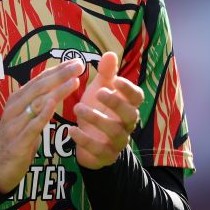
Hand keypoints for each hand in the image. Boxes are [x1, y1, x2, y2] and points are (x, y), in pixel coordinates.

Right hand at [0, 58, 82, 192]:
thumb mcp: (24, 118)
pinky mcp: (19, 141)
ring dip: (57, 90)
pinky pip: (33, 125)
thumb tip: (54, 91)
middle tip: (79, 65)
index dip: (57, 70)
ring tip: (74, 81)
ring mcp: (15, 124)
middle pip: (39, 87)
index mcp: (17, 100)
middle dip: (60, 75)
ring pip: (38, 103)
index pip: (39, 80)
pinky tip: (54, 104)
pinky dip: (43, 113)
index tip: (75, 61)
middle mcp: (15, 108)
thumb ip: (37, 105)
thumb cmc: (14, 141)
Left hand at [70, 51, 144, 168]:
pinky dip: (85, 140)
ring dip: (96, 118)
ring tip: (76, 107)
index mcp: (127, 106)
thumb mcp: (99, 90)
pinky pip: (99, 149)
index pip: (137, 97)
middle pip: (130, 115)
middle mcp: (126, 124)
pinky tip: (72, 129)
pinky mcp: (105, 155)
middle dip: (116, 103)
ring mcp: (118, 141)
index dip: (129, 89)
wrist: (89, 142)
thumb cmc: (97, 110)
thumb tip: (110, 54)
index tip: (115, 80)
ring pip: (115, 132)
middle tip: (98, 93)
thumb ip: (105, 75)